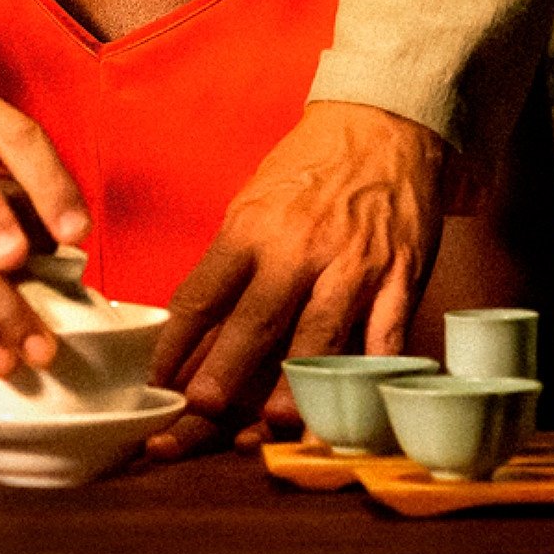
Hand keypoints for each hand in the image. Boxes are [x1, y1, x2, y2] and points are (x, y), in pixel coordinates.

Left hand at [145, 102, 449, 457]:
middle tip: (195, 415)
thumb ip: (232, 261)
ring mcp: (352, 269)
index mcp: (250, 228)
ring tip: (268, 429)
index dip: (174, 345)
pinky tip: (354, 412)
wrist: (385, 124)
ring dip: (292, 389)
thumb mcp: (253, 202)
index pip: (202, 295)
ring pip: (318, 339)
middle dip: (223, 374)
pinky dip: (368, 379)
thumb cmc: (309, 167)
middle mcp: (298, 250)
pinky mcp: (400, 281)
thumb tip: (197, 325)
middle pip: (254, 323)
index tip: (154, 384)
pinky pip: (384, 340)